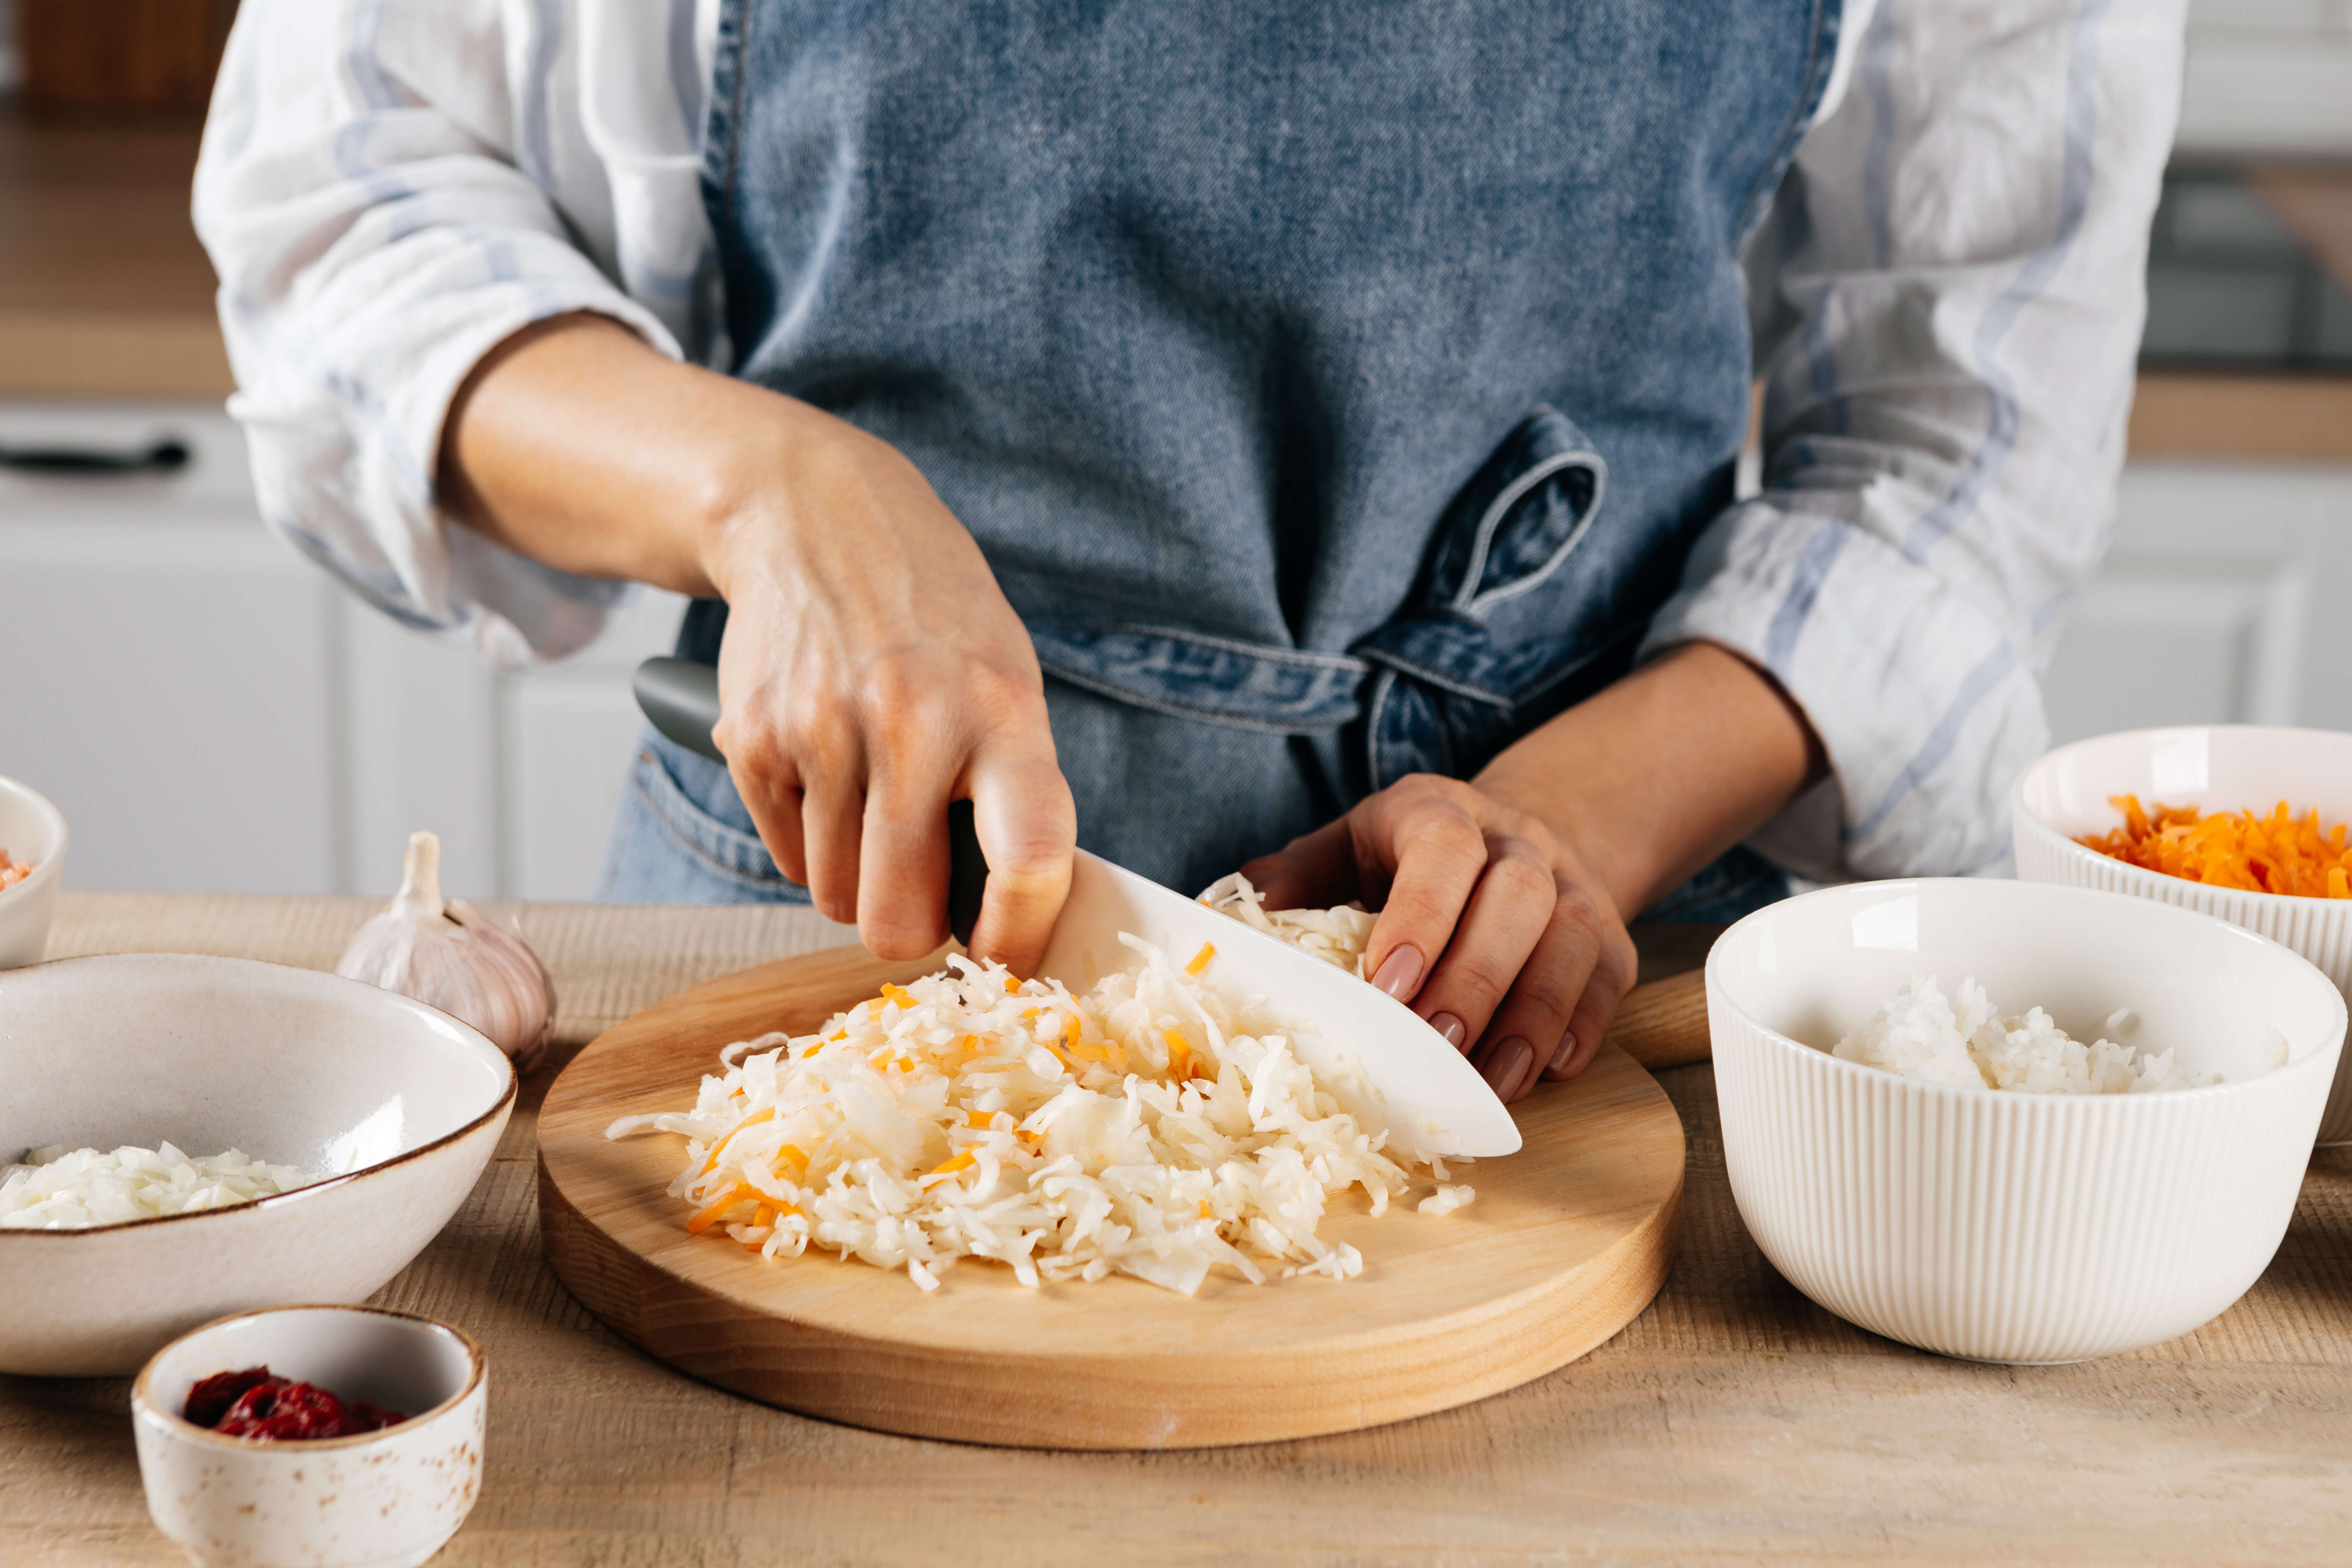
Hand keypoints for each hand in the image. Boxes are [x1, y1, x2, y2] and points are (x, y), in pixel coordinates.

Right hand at [437, 314, 1073, 968]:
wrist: (817, 518)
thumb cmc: (933, 620)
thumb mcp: (1006, 679)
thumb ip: (1014, 790)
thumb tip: (1012, 917)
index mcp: (1002, 711)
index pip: (1030, 857)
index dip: (1021, 934)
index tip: (1011, 955)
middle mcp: (913, 723)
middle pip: (899, 917)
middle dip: (909, 923)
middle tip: (920, 884)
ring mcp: (823, 732)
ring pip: (833, 898)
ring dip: (854, 878)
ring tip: (871, 800)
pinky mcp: (752, 739)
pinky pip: (786, 857)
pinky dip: (808, 839)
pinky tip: (826, 771)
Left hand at [1238, 774, 1637, 1101]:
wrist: (1510, 842)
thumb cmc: (1406, 863)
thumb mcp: (1345, 850)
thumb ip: (1293, 880)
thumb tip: (1224, 913)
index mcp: (1438, 812)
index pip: (1443, 849)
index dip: (1421, 916)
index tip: (1388, 987)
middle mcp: (1517, 841)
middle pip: (1517, 899)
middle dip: (1476, 978)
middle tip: (1436, 1048)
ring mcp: (1573, 886)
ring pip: (1574, 941)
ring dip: (1532, 1017)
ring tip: (1492, 1082)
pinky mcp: (1610, 936)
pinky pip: (1609, 979)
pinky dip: (1580, 1027)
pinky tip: (1544, 1071)